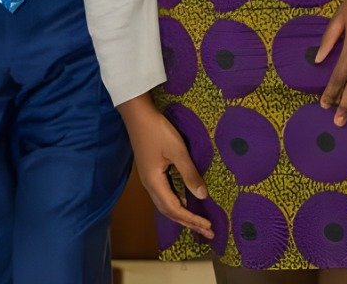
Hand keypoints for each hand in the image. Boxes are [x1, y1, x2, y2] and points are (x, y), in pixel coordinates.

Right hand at [118, 94, 213, 236]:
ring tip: (198, 222)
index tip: (209, 227)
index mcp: (155, 183)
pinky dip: (177, 203)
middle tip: (208, 232)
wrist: (137, 114)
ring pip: (166, 204)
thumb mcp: (177, 151)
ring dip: (182, 215)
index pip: (175, 209)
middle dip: (189, 223)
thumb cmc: (157, 131)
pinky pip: (164, 195)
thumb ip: (190, 174)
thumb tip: (203, 196)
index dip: (192, 219)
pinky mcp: (150, 171)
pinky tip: (186, 201)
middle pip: (169, 211)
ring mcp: (148, 178)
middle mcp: (150, 185)